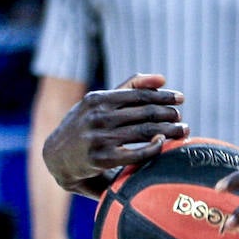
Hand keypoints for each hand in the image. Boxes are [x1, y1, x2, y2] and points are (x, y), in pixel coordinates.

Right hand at [43, 73, 187, 194]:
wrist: (56, 158)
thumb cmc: (85, 126)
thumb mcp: (99, 103)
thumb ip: (130, 87)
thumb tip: (162, 78)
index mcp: (98, 99)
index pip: (139, 94)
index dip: (163, 96)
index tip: (180, 98)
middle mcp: (98, 116)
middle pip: (146, 112)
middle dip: (169, 114)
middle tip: (181, 117)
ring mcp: (99, 138)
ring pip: (145, 131)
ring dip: (169, 130)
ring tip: (183, 130)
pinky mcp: (102, 159)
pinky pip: (137, 154)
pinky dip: (154, 148)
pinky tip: (164, 143)